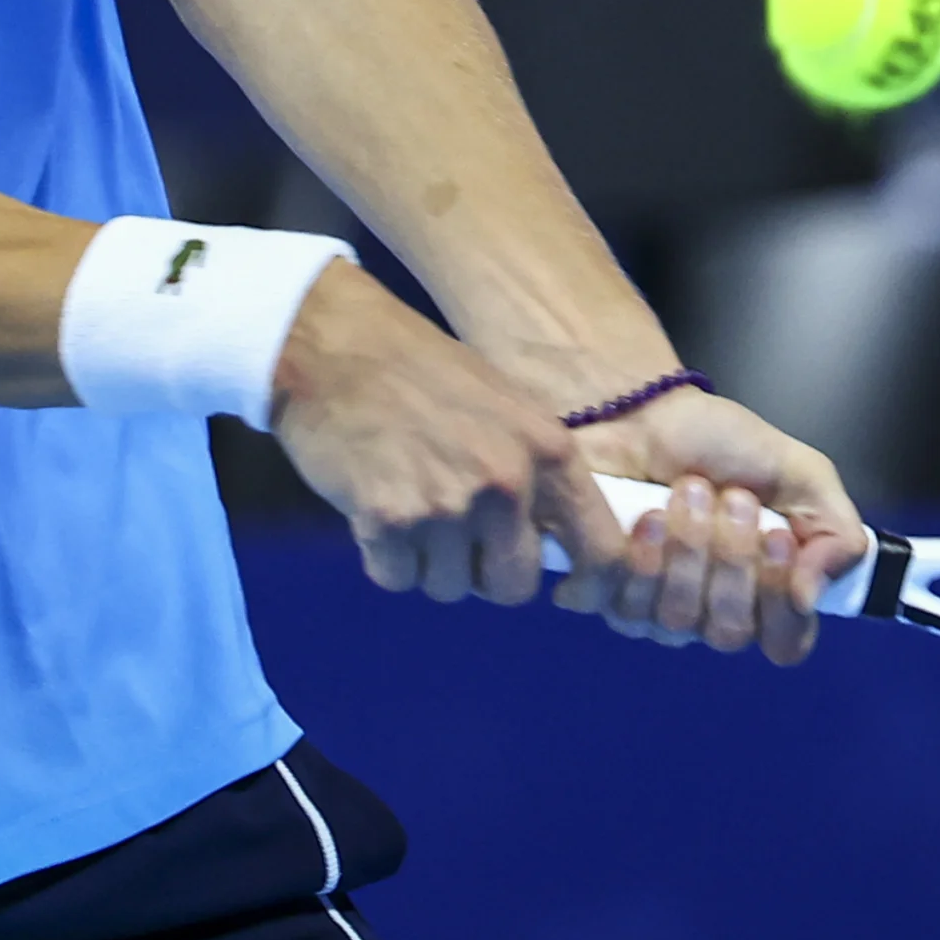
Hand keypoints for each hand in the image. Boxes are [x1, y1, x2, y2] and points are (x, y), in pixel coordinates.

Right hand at [270, 266, 629, 605]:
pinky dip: (383, 558)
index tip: (564, 591)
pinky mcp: (390, 522)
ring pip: (448, 588)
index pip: (601, 550)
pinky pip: (396, 579)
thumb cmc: (423, 372)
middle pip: (512, 588)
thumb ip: (538, 474)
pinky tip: (375, 509)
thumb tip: (555, 542)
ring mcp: (447, 506)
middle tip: (454, 535)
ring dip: (426, 563)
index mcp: (549, 452)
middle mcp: (507, 483)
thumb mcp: (509, 409)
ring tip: (408, 505)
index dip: (587, 585)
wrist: (338, 348)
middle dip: (483, 573)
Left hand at [553, 385, 865, 665]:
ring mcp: (653, 610)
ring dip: (688, 549)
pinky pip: (624, 606)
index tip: (777, 538)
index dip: (781, 605)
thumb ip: (834, 533)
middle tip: (730, 496)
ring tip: (687, 490)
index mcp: (764, 592)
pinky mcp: (603, 591)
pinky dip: (640, 558)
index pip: (784, 644)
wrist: (644, 410)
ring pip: (676, 621)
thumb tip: (810, 598)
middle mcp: (710, 612)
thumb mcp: (801, 473)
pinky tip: (645, 516)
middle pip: (729, 633)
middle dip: (732, 559)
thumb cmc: (719, 442)